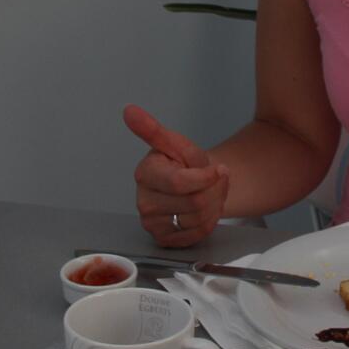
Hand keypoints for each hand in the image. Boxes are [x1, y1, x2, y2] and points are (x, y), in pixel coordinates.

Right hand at [124, 104, 228, 246]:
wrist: (194, 184)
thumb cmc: (184, 164)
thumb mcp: (176, 143)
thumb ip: (153, 129)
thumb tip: (129, 110)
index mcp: (145, 173)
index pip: (180, 182)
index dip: (206, 177)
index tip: (218, 169)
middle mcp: (143, 201)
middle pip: (194, 203)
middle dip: (213, 191)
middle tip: (211, 182)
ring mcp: (152, 222)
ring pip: (199, 219)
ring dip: (213, 205)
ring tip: (207, 194)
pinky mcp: (163, 238)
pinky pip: (197, 234)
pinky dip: (208, 222)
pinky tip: (202, 210)